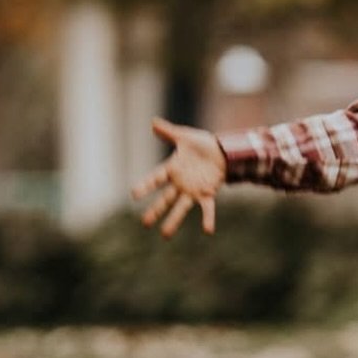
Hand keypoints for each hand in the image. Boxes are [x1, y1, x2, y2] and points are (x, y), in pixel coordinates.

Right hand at [131, 118, 225, 236]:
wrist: (223, 150)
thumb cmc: (202, 144)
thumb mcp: (185, 136)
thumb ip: (169, 132)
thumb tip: (153, 122)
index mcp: (173, 168)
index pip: (156, 178)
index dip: (145, 186)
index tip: (133, 194)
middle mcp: (180, 183)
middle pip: (165, 199)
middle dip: (155, 210)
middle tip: (144, 223)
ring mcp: (193, 190)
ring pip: (181, 208)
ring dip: (173, 221)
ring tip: (165, 235)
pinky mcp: (207, 194)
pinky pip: (207, 208)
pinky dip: (207, 219)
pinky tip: (207, 230)